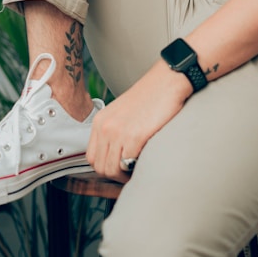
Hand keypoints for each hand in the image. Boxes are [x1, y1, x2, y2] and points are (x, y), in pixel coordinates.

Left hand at [86, 61, 190, 182]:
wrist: (166, 82)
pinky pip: (129, 164)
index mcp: (100, 121)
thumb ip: (113, 132)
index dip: (104, 166)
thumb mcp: (121, 112)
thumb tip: (115, 156)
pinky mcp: (135, 136)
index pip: (91, 157)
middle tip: (129, 171)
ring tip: (136, 168)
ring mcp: (119, 132)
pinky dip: (136, 168)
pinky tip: (144, 160)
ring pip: (112, 170)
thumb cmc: (149, 97)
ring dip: (124, 175)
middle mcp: (105, 127)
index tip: (118, 167)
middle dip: (114, 174)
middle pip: (100, 167)